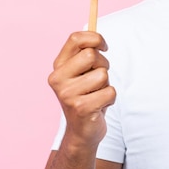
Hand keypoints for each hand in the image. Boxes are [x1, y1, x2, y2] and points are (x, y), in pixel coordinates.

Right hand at [47, 31, 115, 149]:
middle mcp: (58, 79)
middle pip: (91, 55)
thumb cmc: (86, 95)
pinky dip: (110, 99)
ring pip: (103, 75)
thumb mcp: (83, 72)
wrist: (82, 131)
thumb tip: (98, 38)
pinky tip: (99, 106)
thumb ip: (87, 54)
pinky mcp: (80, 108)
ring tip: (97, 95)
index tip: (104, 47)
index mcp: (58, 66)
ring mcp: (67, 94)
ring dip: (106, 85)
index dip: (95, 38)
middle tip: (99, 79)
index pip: (75, 38)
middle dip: (103, 64)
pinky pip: (110, 92)